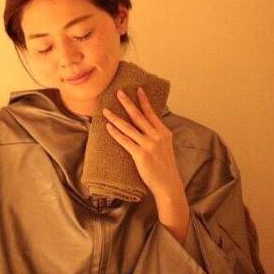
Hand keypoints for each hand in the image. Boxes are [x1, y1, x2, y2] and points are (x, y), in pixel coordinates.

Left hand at [102, 86, 184, 200]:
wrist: (168, 184)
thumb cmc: (164, 166)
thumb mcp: (165, 146)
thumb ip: (157, 135)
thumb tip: (146, 125)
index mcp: (163, 132)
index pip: (151, 113)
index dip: (143, 101)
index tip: (137, 89)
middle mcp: (156, 136)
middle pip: (138, 116)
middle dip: (127, 103)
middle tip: (118, 92)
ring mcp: (148, 145)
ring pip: (128, 127)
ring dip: (115, 118)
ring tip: (106, 110)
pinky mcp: (140, 155)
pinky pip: (125, 141)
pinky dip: (115, 133)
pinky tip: (108, 127)